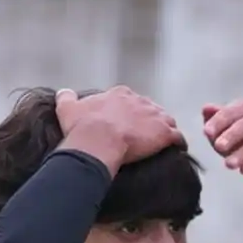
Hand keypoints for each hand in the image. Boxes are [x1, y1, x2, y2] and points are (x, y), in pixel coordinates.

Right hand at [53, 85, 179, 169]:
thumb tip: (63, 92)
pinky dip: (178, 143)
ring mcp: (155, 116)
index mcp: (120, 94)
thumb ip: (67, 97)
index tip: (127, 121)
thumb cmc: (81, 126)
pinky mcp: (165, 133)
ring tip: (161, 142)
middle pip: (150, 109)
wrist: (96, 140)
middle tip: (144, 134)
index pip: (131, 99)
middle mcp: (140, 101)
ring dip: (166, 130)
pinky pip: (178, 137)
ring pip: (167, 120)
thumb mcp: (68, 107)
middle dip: (149, 120)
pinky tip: (176, 150)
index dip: (130, 111)